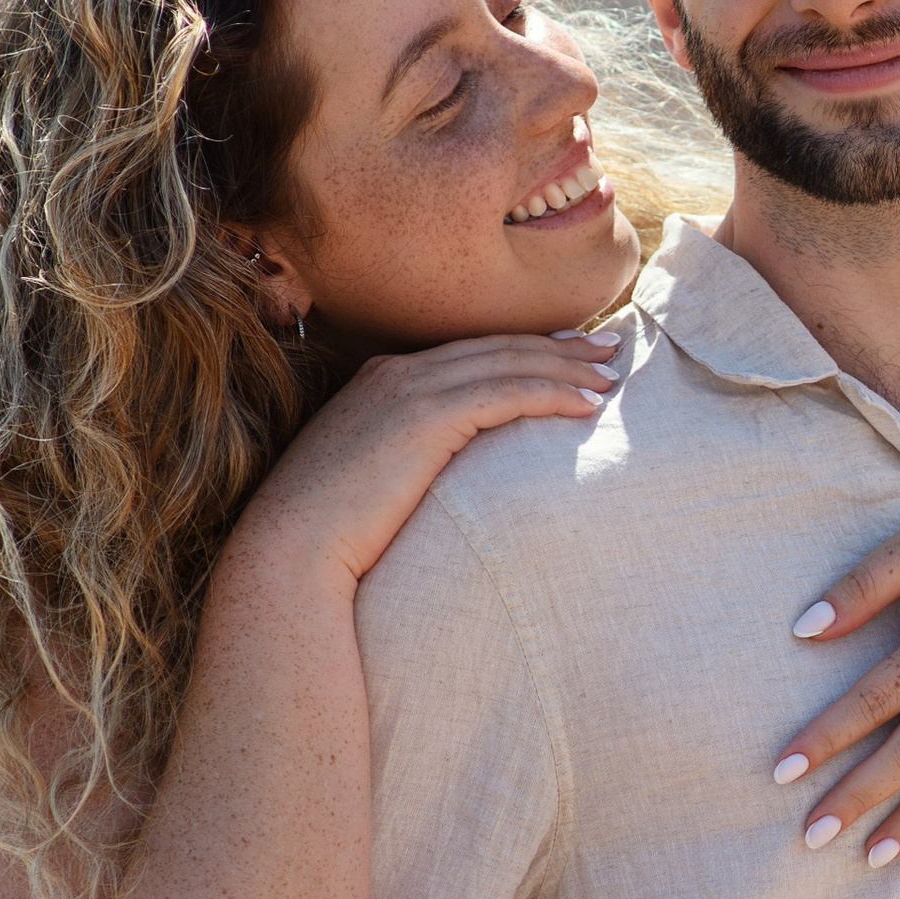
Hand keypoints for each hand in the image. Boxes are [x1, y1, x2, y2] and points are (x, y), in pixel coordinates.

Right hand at [234, 332, 620, 594]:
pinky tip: (587, 405)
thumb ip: (407, 460)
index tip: (569, 354)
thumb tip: (447, 476)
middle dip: (558, 348)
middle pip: (496, 347)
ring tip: (610, 378)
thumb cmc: (328, 536)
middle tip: (609, 350)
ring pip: (509, 364)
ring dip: (566, 368)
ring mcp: (411, 389)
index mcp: (382, 380)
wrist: (289, 551)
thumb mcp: (370, 480)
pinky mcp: (427, 416)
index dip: (524, 350)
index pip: (469, 353)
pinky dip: (552, 393)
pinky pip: (507, 392)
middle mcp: (397, 373)